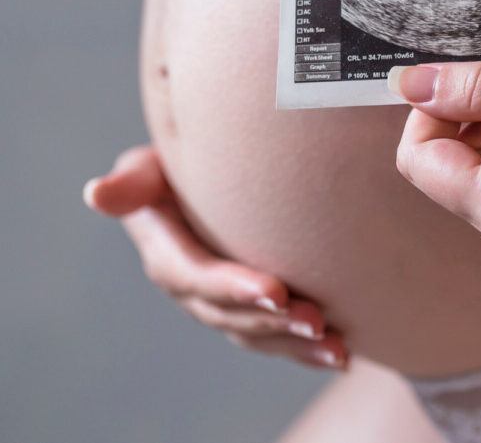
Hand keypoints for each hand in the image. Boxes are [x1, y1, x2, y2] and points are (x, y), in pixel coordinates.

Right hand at [84, 145, 348, 368]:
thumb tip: (97, 193)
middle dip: (273, 322)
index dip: (234, 287)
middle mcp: (194, 290)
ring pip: (257, 334)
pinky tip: (343, 352)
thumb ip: (133, 182)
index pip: (199, 277)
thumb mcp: (148, 170)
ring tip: (336, 347)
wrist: (202, 183)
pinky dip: (306, 348)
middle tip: (315, 321)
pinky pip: (275, 335)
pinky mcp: (250, 309)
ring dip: (295, 345)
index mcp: (168, 256)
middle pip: (232, 315)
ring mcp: (222, 305)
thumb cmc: (175, 169)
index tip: (276, 289)